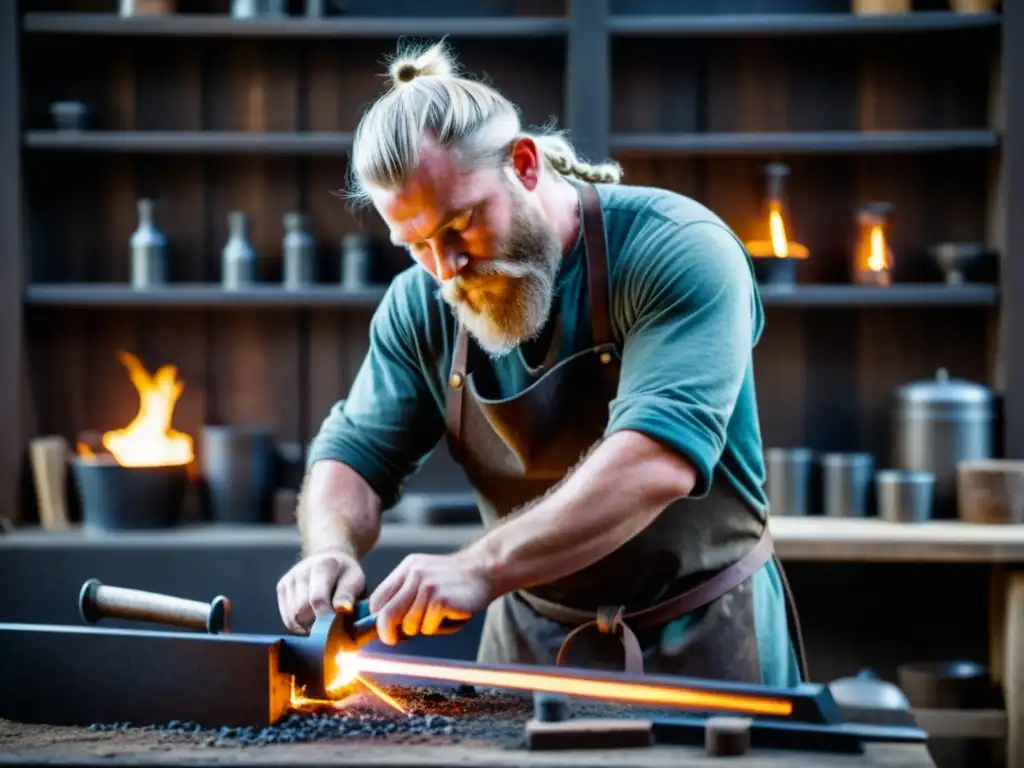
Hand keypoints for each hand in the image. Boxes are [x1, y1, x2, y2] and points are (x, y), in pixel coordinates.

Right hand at [276, 549, 365, 634]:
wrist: (329, 557)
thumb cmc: (345, 573)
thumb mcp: (355, 579)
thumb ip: (348, 594)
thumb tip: (342, 610)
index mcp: (324, 565)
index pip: (318, 599)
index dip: (325, 618)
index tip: (335, 628)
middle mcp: (302, 570)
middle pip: (302, 610)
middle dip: (316, 624)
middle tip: (329, 625)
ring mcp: (289, 579)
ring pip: (293, 617)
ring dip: (307, 626)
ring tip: (321, 620)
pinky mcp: (281, 587)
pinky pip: (287, 618)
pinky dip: (299, 625)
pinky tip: (310, 619)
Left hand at [368, 551, 493, 644]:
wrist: (484, 570)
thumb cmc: (454, 583)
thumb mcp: (425, 579)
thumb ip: (405, 596)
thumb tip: (384, 625)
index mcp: (407, 568)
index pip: (377, 600)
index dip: (377, 621)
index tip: (385, 631)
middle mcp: (415, 574)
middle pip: (386, 615)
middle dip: (388, 634)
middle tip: (395, 640)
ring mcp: (428, 586)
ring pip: (408, 625)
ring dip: (421, 629)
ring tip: (436, 617)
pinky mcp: (441, 599)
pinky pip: (427, 627)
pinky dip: (437, 628)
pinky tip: (449, 616)